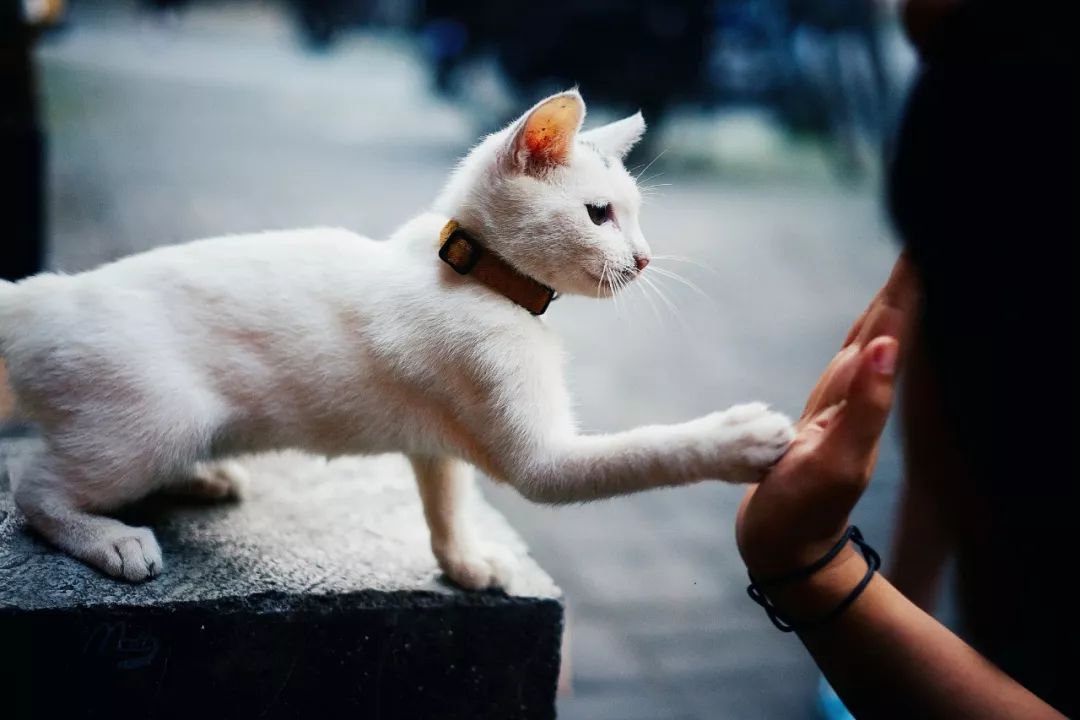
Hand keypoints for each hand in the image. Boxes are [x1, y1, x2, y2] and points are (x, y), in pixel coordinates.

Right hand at [737, 255, 918, 577]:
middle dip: (905, 284)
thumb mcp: (837, 461)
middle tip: (923, 239)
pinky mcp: (820, 420)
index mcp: (865, 399)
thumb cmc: (805, 513)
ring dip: (889, 306)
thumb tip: (885, 346)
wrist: (787, 551)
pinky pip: (846, 367)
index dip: (908, 288)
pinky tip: (866, 335)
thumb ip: (864, 405)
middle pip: (885, 327)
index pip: (892, 330)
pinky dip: (860, 341)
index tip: (925, 245)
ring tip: (905, 272)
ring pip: (869, 343)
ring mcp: (840, 408)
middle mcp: (858, 398)